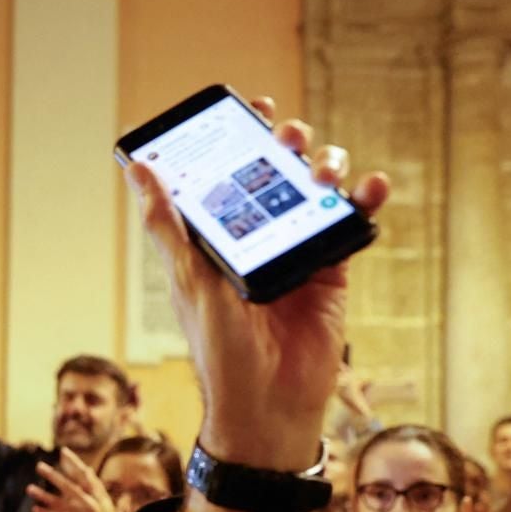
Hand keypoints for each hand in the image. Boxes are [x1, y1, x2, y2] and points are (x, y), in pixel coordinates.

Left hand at [27, 449, 118, 511]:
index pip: (87, 475)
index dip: (75, 462)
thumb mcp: (106, 504)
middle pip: (70, 487)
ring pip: (61, 504)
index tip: (63, 451)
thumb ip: (96, 487)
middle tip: (38, 466)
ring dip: (44, 496)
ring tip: (29, 489)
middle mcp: (93, 503)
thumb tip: (88, 470)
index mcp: (100, 496)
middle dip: (54, 476)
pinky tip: (36, 511)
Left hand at [127, 98, 389, 469]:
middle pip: (275, 175)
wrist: (267, 407)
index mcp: (217, 240)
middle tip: (287, 137)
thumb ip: (170, 226)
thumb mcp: (190, 282)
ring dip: (325, 169)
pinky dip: (365, 202)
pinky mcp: (331, 273)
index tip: (250, 104)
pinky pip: (350, 227)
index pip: (227, 175)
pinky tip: (371, 188)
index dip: (239, 138)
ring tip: (323, 171)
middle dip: (285, 146)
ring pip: (315, 192)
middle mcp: (256, 241)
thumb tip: (139, 172)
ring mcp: (296, 254)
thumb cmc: (220, 352)